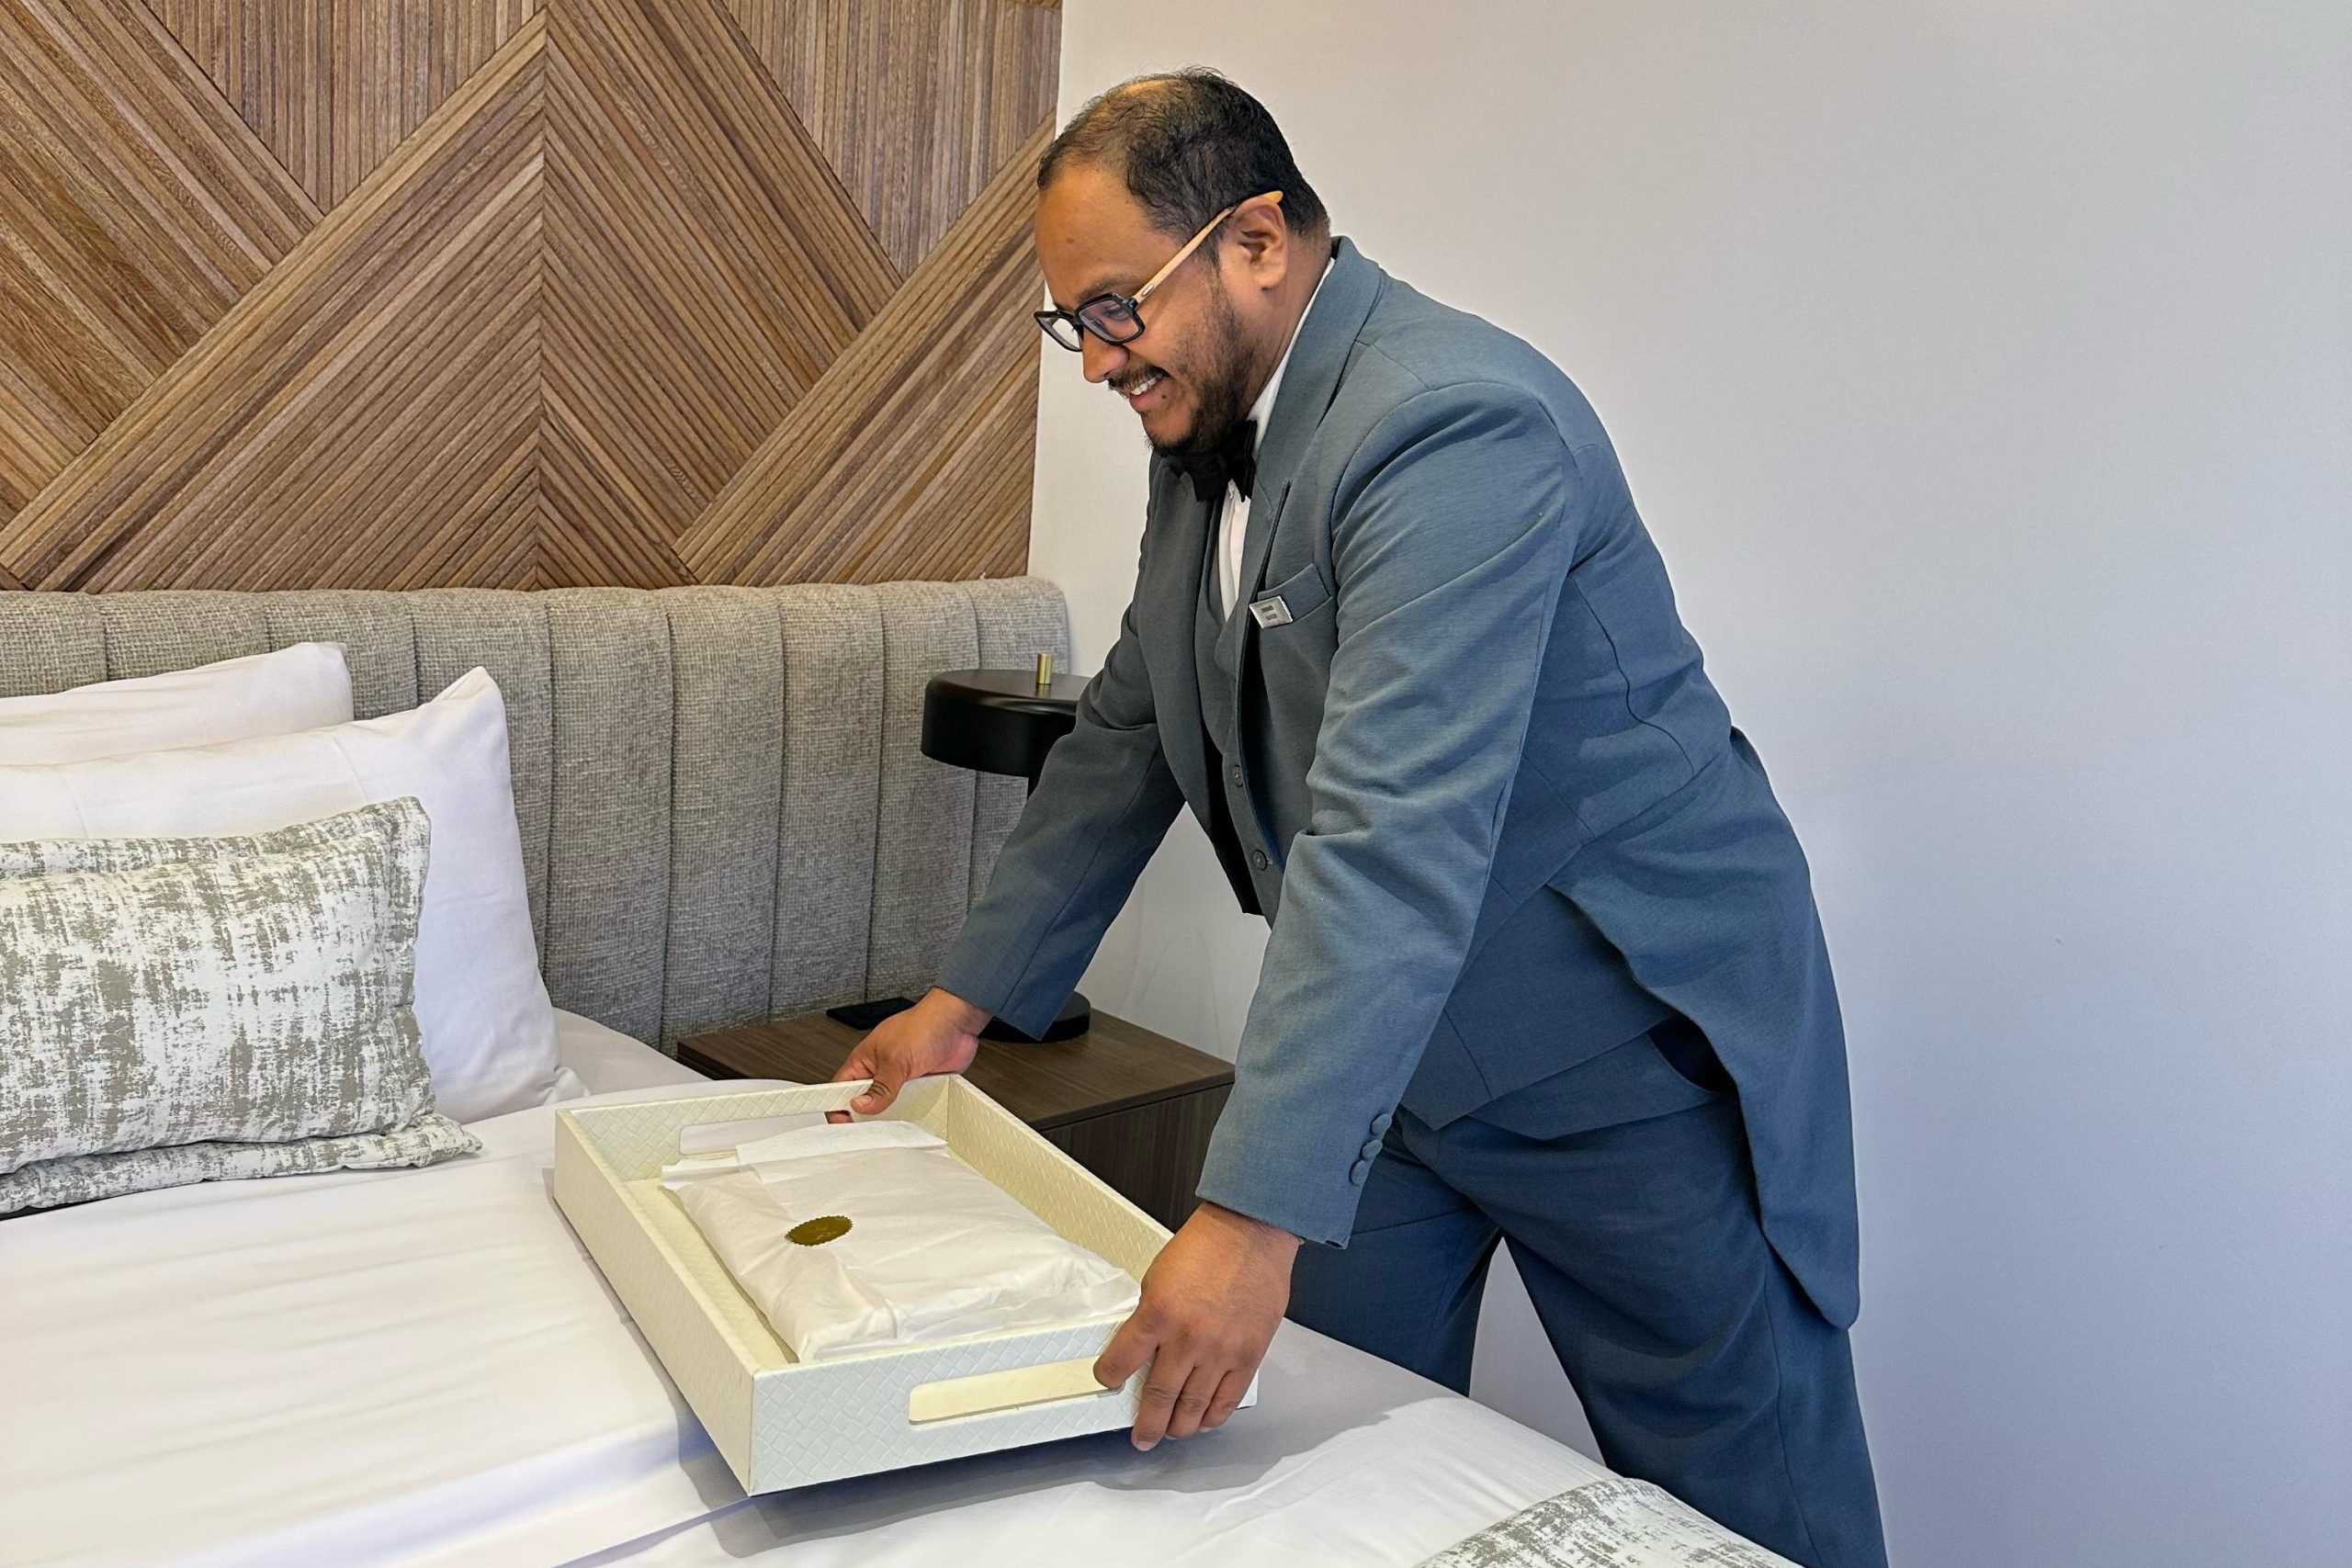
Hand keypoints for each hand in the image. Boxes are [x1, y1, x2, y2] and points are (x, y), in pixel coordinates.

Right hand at [826, 988, 988, 1121]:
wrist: (957, 1021)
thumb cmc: (924, 1025)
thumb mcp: (896, 1060)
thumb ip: (880, 1087)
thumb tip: (861, 1105)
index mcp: (864, 1060)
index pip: (841, 1088)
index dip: (838, 1106)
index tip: (843, 1124)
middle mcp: (881, 1071)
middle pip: (865, 1101)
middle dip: (866, 1116)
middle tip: (869, 1131)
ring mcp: (901, 1079)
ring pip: (890, 1107)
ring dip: (894, 1115)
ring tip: (893, 1127)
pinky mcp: (921, 1085)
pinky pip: (913, 1105)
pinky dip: (914, 1112)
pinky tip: (916, 1120)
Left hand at [1094, 1201, 1298, 1448]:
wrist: (1251, 1232)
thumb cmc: (1208, 1247)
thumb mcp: (1159, 1277)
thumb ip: (1151, 1316)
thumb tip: (1144, 1348)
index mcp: (1158, 1313)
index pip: (1121, 1361)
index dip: (1109, 1377)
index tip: (1108, 1383)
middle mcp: (1187, 1337)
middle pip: (1159, 1397)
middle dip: (1147, 1423)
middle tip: (1142, 1436)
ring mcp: (1220, 1350)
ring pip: (1194, 1407)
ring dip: (1180, 1426)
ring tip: (1172, 1432)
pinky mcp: (1248, 1355)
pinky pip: (1228, 1398)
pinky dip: (1214, 1415)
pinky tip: (1205, 1421)